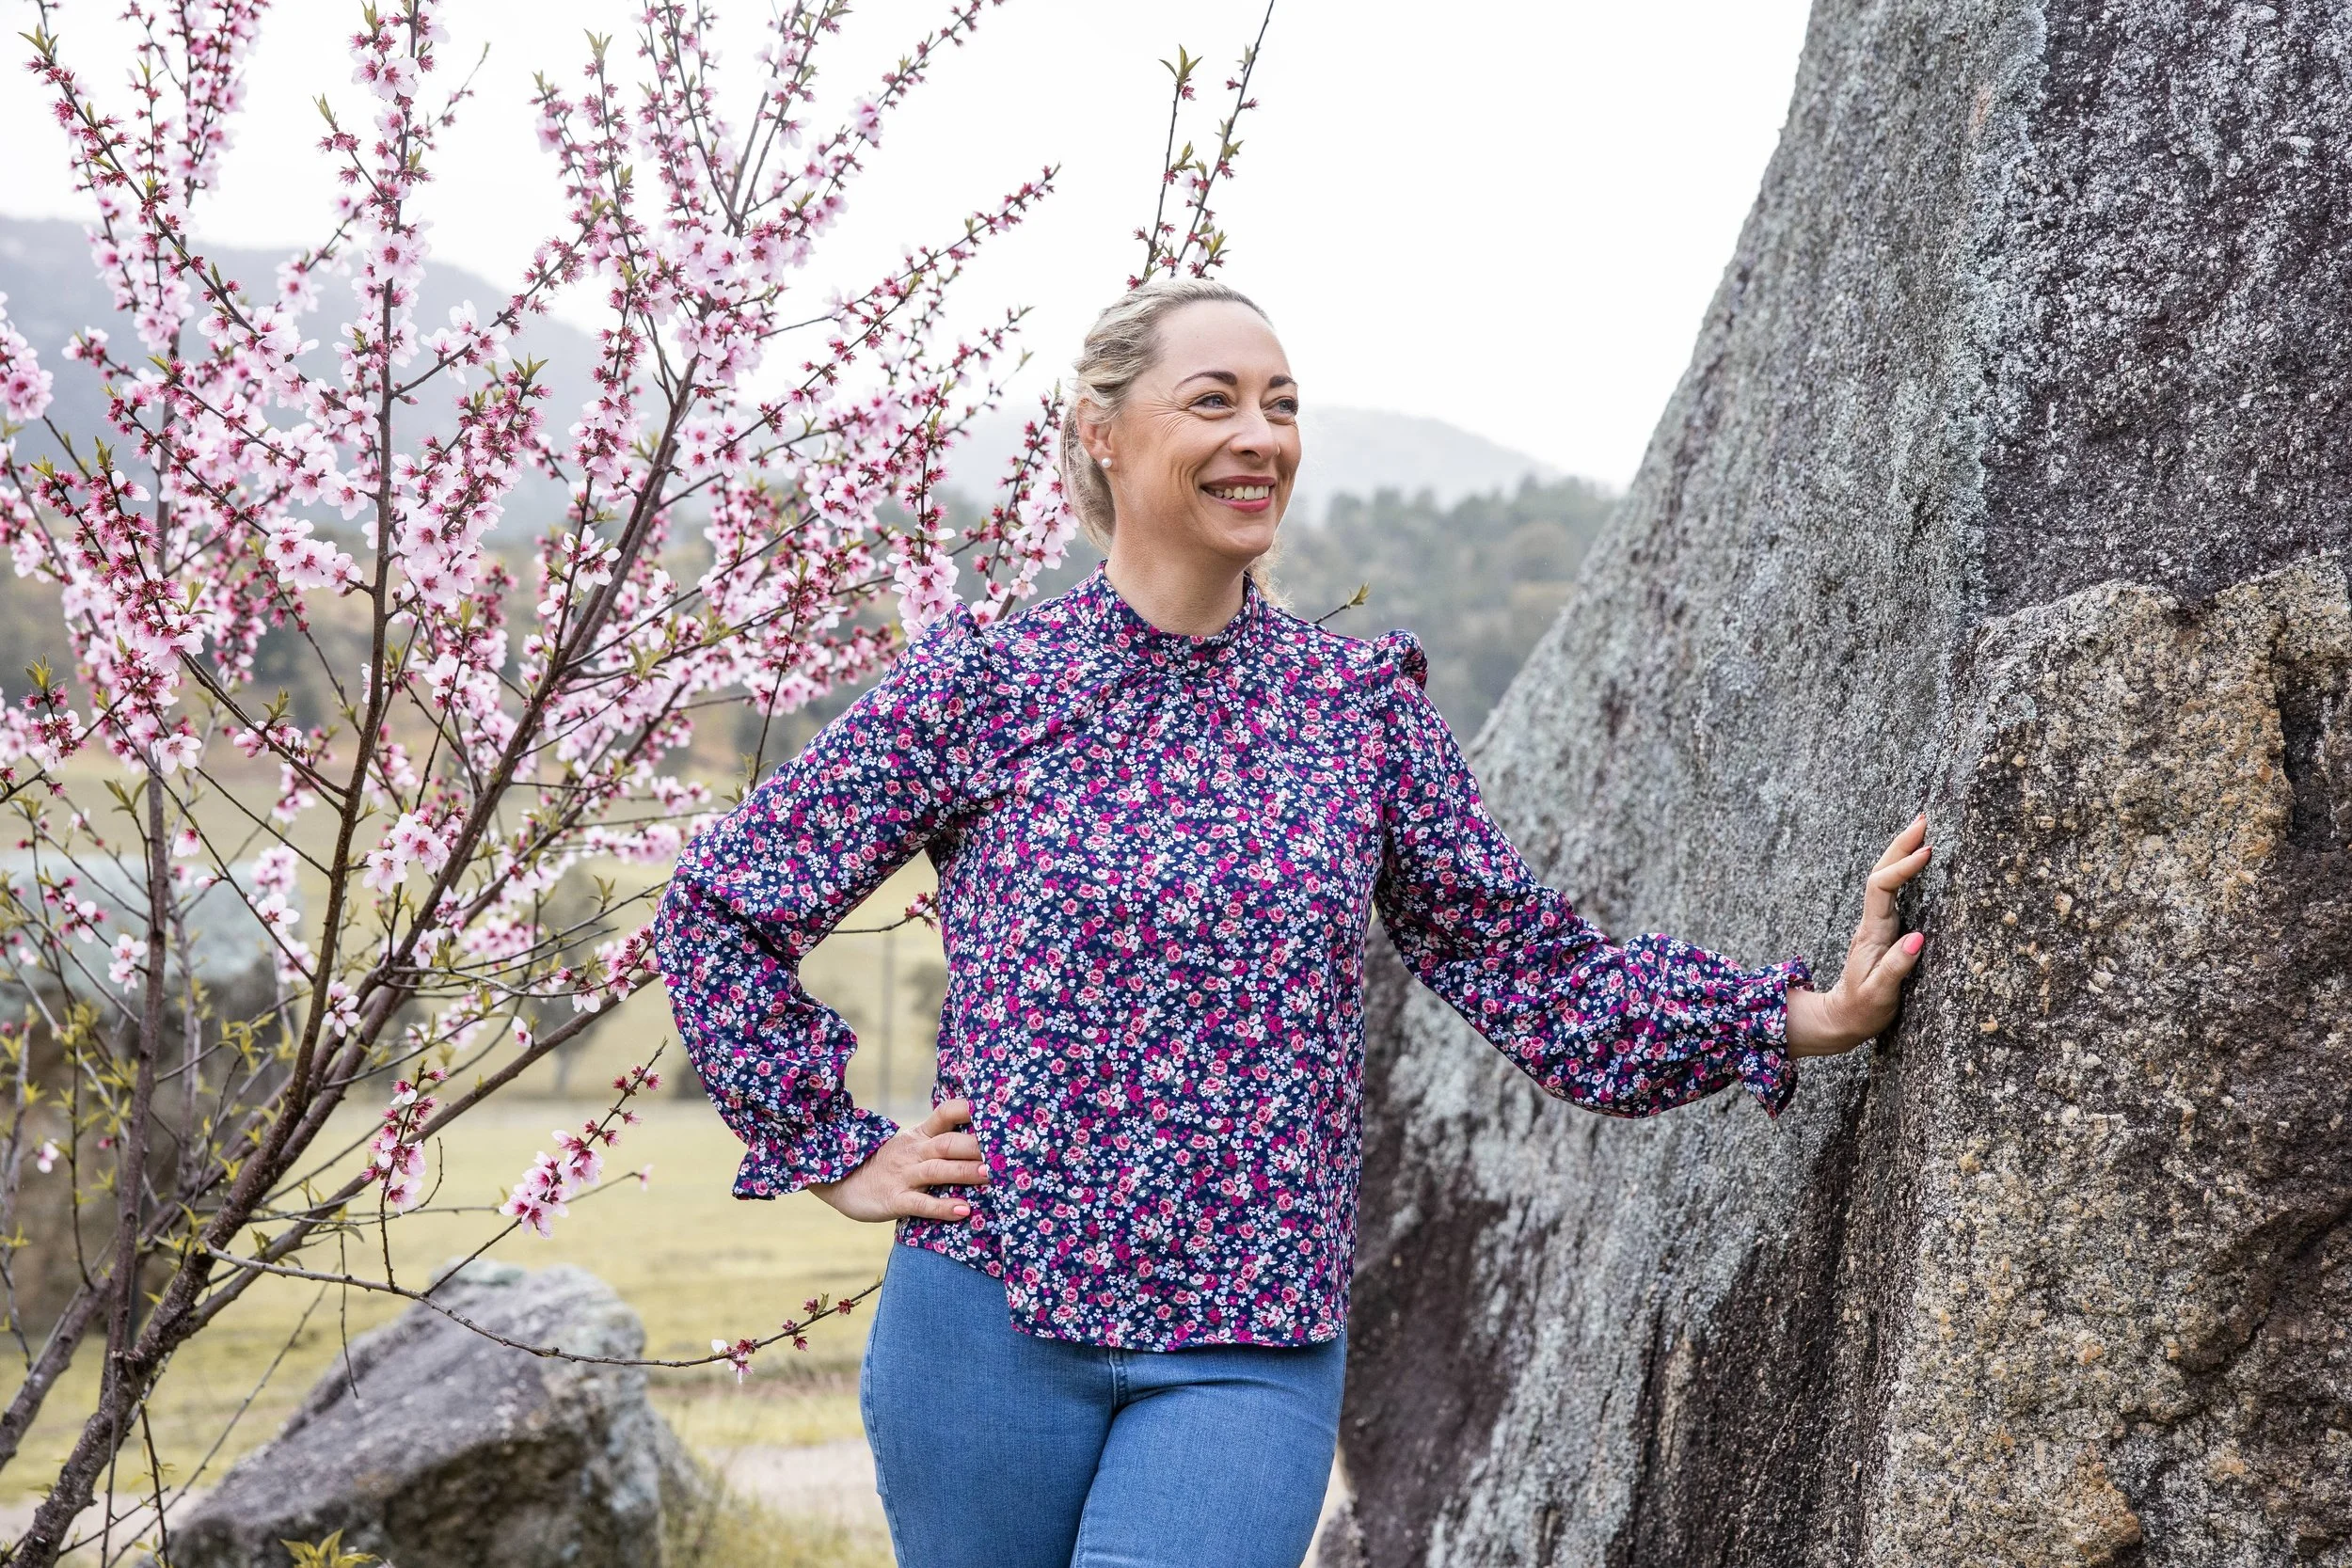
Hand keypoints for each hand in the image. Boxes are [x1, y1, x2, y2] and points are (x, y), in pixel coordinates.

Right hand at [808, 1099, 987, 1222]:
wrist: (840, 1181)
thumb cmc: (885, 1165)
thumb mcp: (910, 1146)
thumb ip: (938, 1140)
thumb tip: (981, 1138)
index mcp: (919, 1136)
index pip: (946, 1113)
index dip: (968, 1109)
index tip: (995, 1109)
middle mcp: (914, 1152)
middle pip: (949, 1143)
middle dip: (976, 1145)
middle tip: (1004, 1149)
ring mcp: (903, 1176)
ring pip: (938, 1171)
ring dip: (965, 1172)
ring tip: (990, 1174)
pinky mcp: (895, 1200)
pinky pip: (921, 1203)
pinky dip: (942, 1207)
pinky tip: (963, 1210)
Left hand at [1784, 814, 1932, 1057]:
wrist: (1842, 1018)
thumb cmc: (1863, 1009)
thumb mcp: (1880, 994)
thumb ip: (1896, 967)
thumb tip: (1919, 938)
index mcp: (1872, 932)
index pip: (1882, 887)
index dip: (1902, 867)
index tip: (1927, 852)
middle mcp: (1872, 922)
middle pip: (1880, 872)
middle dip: (1900, 844)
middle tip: (1923, 820)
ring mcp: (1876, 923)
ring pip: (1884, 877)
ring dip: (1900, 852)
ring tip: (1922, 830)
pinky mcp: (1882, 928)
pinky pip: (1891, 890)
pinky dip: (1903, 870)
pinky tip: (1915, 861)